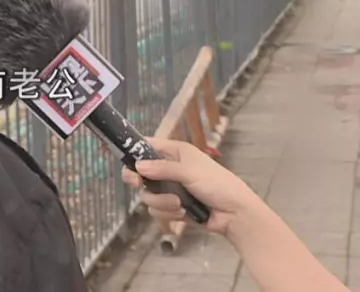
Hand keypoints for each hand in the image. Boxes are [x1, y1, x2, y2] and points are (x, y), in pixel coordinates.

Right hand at [121, 137, 262, 236]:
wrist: (234, 214)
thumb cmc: (217, 184)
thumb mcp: (190, 172)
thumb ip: (163, 169)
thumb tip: (138, 167)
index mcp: (174, 152)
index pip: (146, 146)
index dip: (133, 151)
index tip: (124, 160)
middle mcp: (168, 169)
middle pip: (139, 173)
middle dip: (140, 181)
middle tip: (139, 185)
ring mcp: (169, 189)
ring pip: (147, 195)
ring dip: (161, 202)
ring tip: (179, 205)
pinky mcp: (171, 207)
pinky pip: (156, 210)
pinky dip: (168, 213)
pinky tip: (183, 214)